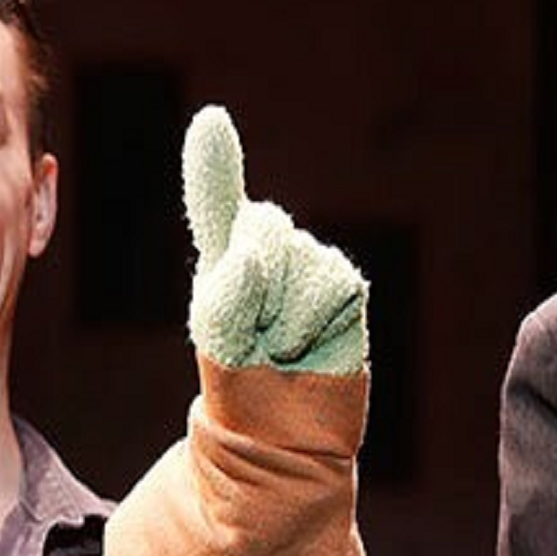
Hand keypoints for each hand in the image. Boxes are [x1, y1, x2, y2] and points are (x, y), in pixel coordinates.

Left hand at [183, 105, 367, 373]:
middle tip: (251, 337)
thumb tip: (256, 257)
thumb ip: (225, 293)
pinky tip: (305, 348)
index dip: (214, 163)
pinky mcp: (345, 287)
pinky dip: (307, 325)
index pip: (217, 199)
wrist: (281, 434)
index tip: (211, 121)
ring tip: (277, 348)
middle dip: (248, 287)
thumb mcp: (215, 336)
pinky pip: (326, 286)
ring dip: (276, 316)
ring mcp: (310, 262)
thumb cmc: (238, 382)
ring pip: (291, 259)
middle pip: (259, 228)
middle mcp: (270, 245)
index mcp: (225, 252)